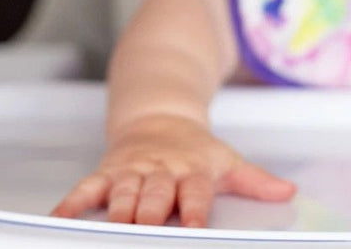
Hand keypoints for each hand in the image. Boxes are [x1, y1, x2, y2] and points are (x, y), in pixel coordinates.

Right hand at [51, 114, 294, 227]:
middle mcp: (161, 170)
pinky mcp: (108, 171)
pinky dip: (73, 202)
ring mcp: (132, 170)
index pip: (196, 192)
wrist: (159, 118)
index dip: (194, 210)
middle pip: (155, 193)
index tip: (193, 227)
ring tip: (113, 229)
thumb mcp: (225, 161)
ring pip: (123, 192)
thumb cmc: (195, 151)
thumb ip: (254, 181)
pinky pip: (87, 187)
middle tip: (145, 232)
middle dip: (150, 214)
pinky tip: (61, 219)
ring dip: (117, 210)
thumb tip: (289, 191)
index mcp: (192, 170)